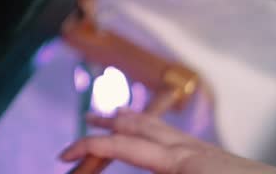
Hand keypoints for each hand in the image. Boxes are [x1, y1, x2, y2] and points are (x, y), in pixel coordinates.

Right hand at [59, 110, 275, 173]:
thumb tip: (121, 160)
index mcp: (177, 161)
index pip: (120, 146)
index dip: (88, 147)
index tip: (64, 154)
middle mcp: (186, 149)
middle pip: (135, 127)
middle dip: (104, 126)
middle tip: (79, 130)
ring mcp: (200, 150)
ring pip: (155, 125)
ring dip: (127, 120)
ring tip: (108, 115)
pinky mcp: (212, 156)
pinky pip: (172, 134)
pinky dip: (150, 128)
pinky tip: (151, 134)